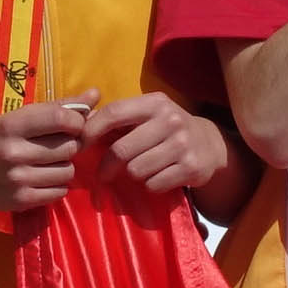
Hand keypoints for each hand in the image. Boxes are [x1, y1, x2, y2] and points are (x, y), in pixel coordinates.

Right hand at [0, 91, 95, 215]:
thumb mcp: (17, 117)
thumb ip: (58, 106)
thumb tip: (95, 94)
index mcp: (12, 125)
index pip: (61, 118)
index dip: (77, 121)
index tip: (72, 124)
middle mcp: (14, 153)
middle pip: (69, 147)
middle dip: (70, 144)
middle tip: (57, 144)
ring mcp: (18, 179)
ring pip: (68, 171)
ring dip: (64, 165)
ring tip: (47, 161)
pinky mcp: (21, 200)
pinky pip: (59, 191)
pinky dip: (57, 184)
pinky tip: (42, 177)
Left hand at [86, 92, 230, 195]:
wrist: (209, 145)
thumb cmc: (166, 129)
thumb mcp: (147, 114)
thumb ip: (116, 117)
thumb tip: (78, 120)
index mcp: (155, 103)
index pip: (114, 113)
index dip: (91, 130)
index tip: (80, 145)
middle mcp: (170, 120)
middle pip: (122, 150)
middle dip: (108, 165)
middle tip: (104, 172)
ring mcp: (182, 145)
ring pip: (136, 170)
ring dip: (133, 175)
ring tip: (142, 169)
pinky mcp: (191, 168)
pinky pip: (153, 184)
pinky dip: (150, 184)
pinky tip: (159, 175)